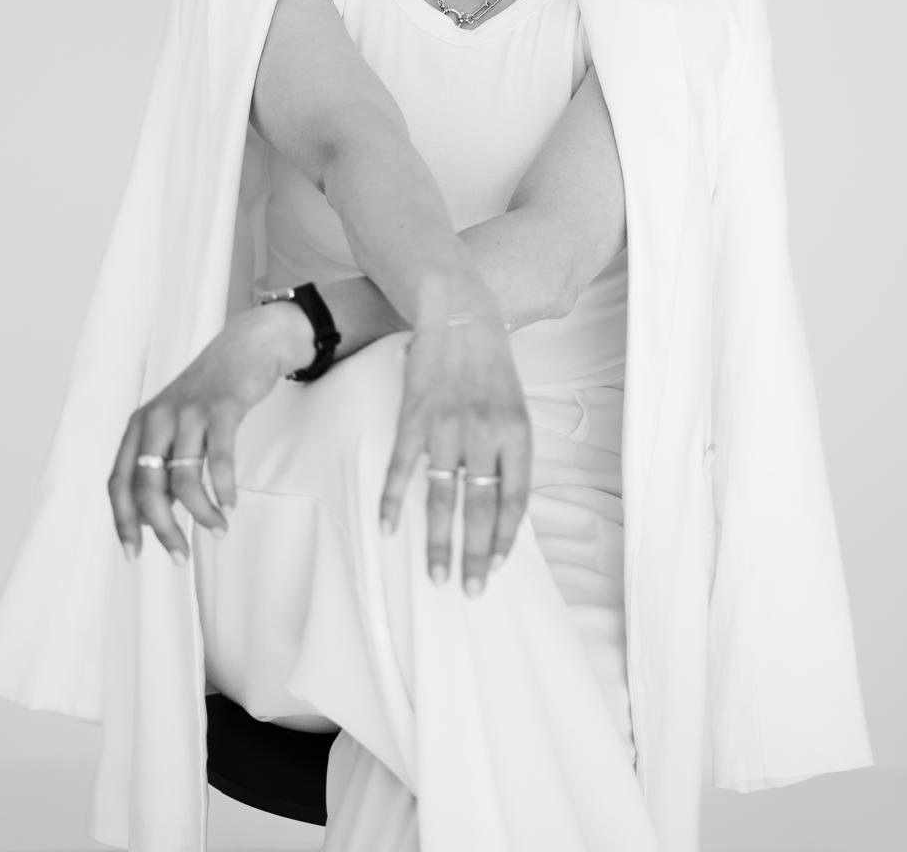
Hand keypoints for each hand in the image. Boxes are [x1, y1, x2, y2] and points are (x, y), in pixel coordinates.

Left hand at [107, 307, 292, 561]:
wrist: (245, 347)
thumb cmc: (209, 394)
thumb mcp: (175, 426)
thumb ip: (162, 466)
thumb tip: (154, 518)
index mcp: (139, 426)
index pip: (118, 483)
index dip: (123, 522)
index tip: (133, 554)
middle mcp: (157, 419)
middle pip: (146, 487)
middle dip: (163, 529)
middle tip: (180, 556)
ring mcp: (188, 412)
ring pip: (183, 479)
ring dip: (202, 513)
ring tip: (219, 529)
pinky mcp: (221, 408)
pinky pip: (219, 460)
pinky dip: (224, 489)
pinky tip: (231, 503)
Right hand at [378, 312, 530, 598]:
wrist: (460, 316)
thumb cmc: (490, 365)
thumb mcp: (516, 405)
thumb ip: (509, 452)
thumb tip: (502, 505)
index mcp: (517, 433)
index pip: (514, 499)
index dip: (504, 537)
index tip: (495, 567)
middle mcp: (485, 434)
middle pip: (480, 507)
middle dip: (473, 555)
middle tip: (469, 590)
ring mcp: (447, 426)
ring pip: (442, 497)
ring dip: (439, 541)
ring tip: (436, 576)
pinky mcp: (414, 417)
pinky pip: (402, 468)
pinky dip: (393, 500)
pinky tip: (389, 527)